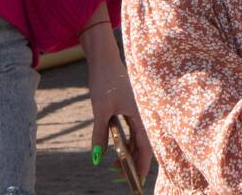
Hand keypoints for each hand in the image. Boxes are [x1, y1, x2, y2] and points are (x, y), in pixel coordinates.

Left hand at [86, 52, 152, 181]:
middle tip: (119, 175)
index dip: (141, 166)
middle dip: (133, 162)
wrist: (104, 59)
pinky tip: (117, 149)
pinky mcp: (131, 108)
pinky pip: (132, 130)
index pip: (146, 147)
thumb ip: (99, 135)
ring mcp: (138, 111)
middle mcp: (143, 114)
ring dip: (128, 153)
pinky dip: (126, 141)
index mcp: (141, 115)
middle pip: (143, 145)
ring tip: (114, 166)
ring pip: (137, 138)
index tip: (135, 181)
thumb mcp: (100, 111)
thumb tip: (96, 158)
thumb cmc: (105, 82)